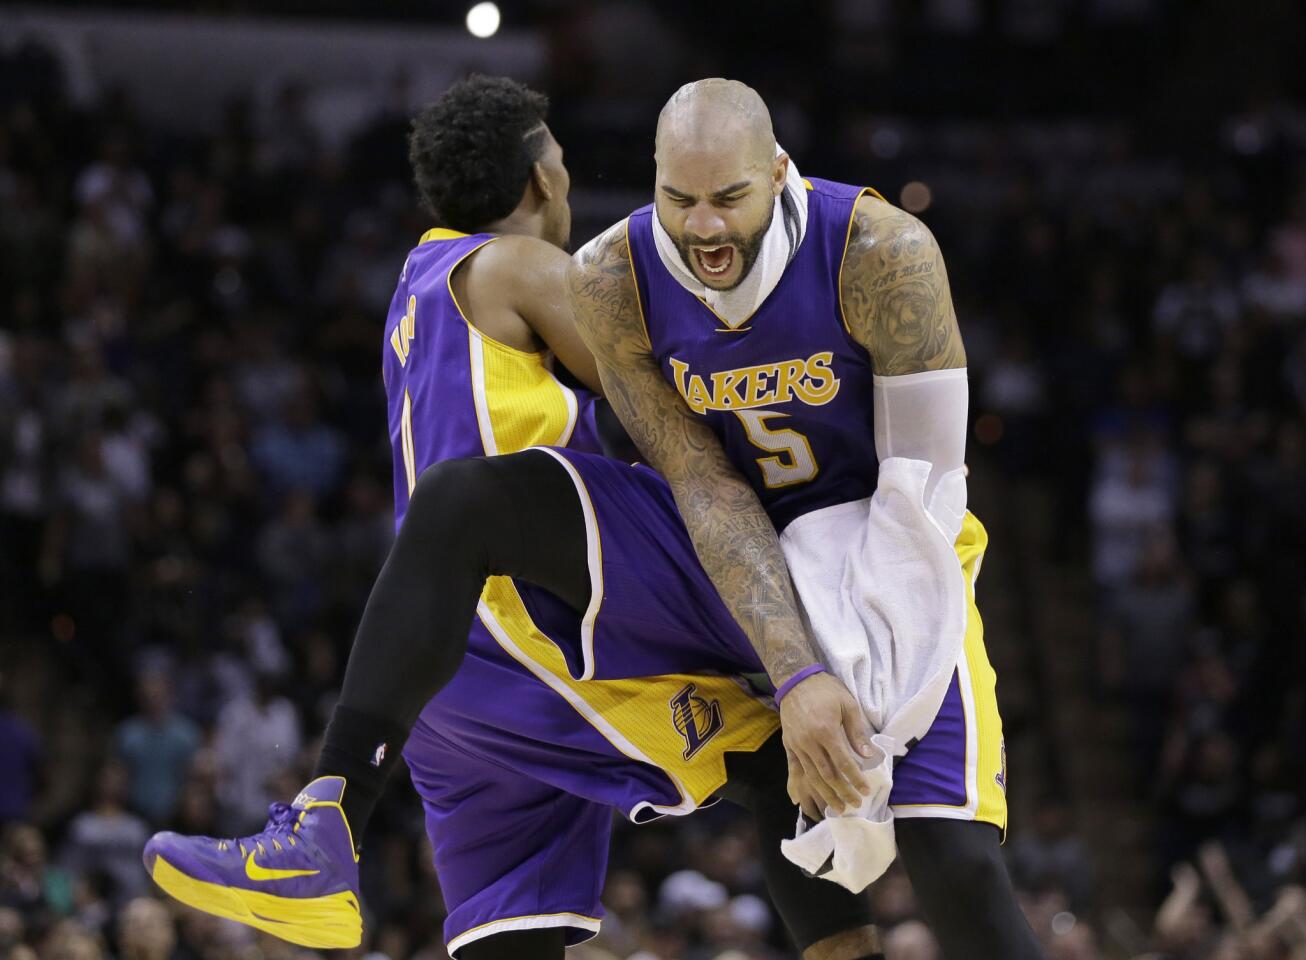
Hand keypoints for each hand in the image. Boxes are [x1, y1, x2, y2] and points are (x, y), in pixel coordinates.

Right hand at [778, 671, 872, 813]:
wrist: (796, 680)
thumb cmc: (826, 690)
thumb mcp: (848, 705)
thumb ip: (857, 732)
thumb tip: (868, 755)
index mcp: (826, 731)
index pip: (844, 763)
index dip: (855, 779)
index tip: (865, 791)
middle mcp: (809, 742)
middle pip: (828, 775)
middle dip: (842, 792)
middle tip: (854, 805)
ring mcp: (797, 745)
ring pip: (812, 776)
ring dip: (825, 794)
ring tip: (837, 807)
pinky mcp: (789, 745)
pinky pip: (796, 769)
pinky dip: (803, 784)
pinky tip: (806, 798)